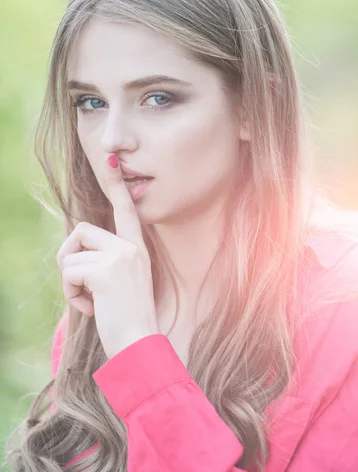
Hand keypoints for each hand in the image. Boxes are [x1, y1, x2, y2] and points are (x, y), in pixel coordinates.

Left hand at [56, 153, 159, 358]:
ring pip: (71, 255)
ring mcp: (120, 256)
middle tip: (79, 283)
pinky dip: (71, 294)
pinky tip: (91, 308)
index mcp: (136, 249)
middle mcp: (130, 247)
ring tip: (89, 300)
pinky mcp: (106, 270)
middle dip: (69, 256)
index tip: (111, 158)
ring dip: (70, 281)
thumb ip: (105, 262)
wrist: (142, 346)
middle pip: (81, 230)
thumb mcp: (120, 283)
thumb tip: (76, 250)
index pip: (125, 211)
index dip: (116, 185)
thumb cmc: (128, 319)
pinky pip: (69, 273)